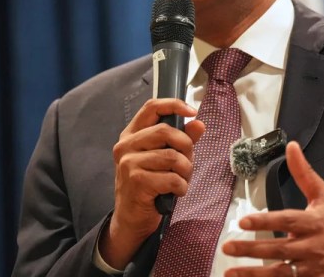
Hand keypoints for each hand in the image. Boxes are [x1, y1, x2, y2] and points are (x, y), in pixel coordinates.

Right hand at [98, 98, 204, 267]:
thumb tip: (198, 123)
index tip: (192, 111)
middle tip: (187, 162)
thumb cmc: (149, 185)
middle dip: (185, 146)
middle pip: (165, 131)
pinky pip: (171, 178)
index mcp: (131, 134)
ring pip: (172, 156)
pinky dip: (181, 186)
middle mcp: (126, 145)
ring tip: (181, 180)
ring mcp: (128, 163)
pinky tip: (175, 192)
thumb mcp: (165, 159)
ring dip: (185, 171)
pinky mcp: (136, 181)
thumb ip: (181, 140)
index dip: (174, 105)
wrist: (131, 219)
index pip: (151, 107)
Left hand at [222, 141, 323, 276]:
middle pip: (279, 249)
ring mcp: (310, 269)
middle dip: (252, 249)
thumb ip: (304, 173)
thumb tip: (291, 146)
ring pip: (279, 274)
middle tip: (228, 246)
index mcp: (314, 223)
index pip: (287, 220)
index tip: (243, 221)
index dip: (265, 221)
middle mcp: (311, 247)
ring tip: (230, 272)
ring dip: (253, 274)